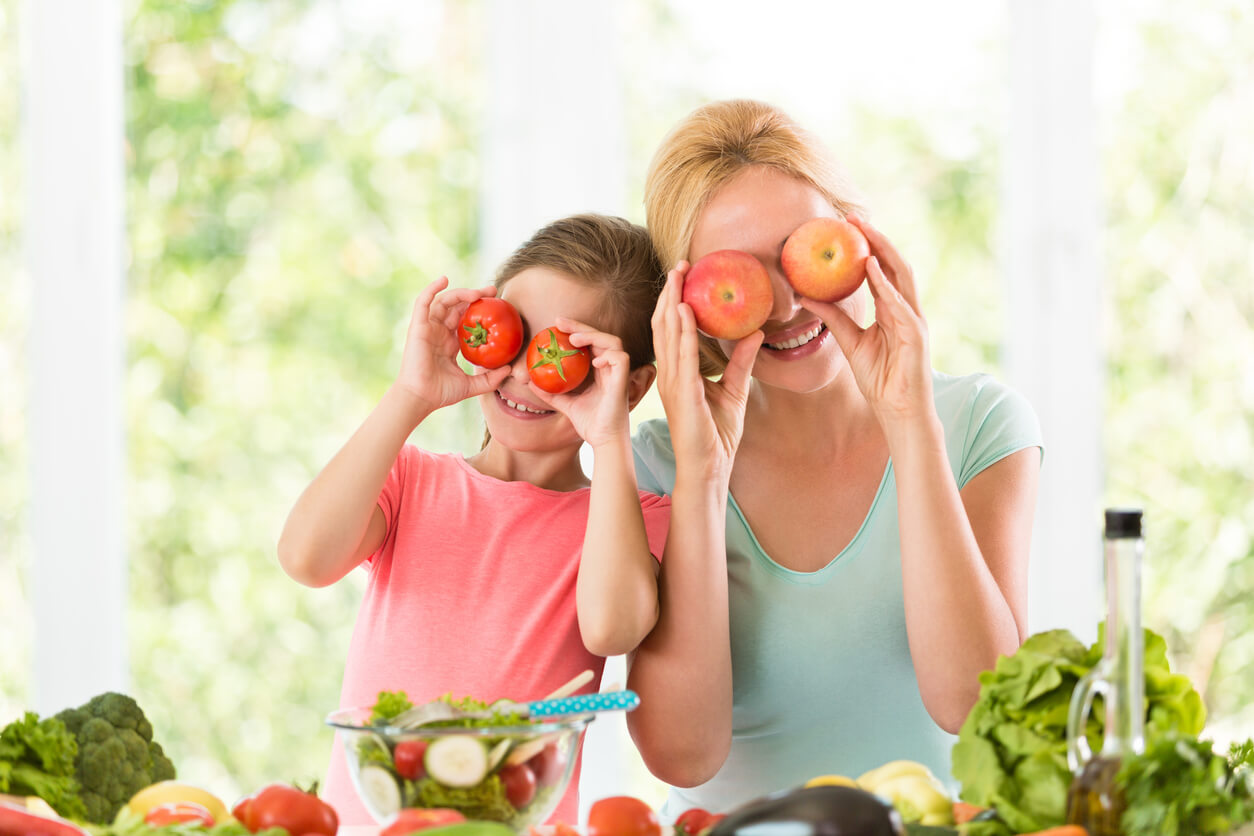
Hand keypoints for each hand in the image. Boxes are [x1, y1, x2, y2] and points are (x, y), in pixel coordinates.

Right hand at [395, 277, 511, 413]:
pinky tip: (444, 279)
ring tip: (478, 292)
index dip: (480, 310)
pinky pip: (423, 302)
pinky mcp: (418, 327)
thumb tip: (510, 370)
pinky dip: (432, 289)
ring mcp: (428, 328)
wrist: (422, 398)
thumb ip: (490, 379)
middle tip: (493, 291)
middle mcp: (439, 332)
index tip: (498, 303)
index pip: (466, 319)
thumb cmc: (442, 393)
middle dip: (475, 296)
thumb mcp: (472, 385)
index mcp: (450, 343)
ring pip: (444, 301)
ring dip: (461, 293)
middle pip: (458, 306)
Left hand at [532, 317, 631, 448]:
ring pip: (613, 342)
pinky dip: (608, 355)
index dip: (575, 330)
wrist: (604, 440)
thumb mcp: (566, 404)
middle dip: (580, 326)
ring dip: (593, 336)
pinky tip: (592, 360)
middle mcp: (610, 368)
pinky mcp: (623, 381)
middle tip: (559, 322)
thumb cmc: (590, 423)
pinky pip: (620, 358)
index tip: (556, 325)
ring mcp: (618, 373)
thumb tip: (530, 382)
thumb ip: (551, 393)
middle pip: (600, 336)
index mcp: (600, 370)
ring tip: (574, 339)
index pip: (590, 342)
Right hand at [652, 263, 762, 479]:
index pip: (671, 329)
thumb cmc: (717, 434)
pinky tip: (684, 311)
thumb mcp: (734, 389)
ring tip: (678, 277)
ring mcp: (672, 384)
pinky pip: (681, 357)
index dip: (675, 300)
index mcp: (677, 372)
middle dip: (670, 293)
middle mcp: (669, 373)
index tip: (686, 275)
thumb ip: (741, 361)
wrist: (709, 467)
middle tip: (681, 265)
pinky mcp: (682, 395)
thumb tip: (757, 332)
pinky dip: (681, 333)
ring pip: (668, 335)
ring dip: (672, 303)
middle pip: (664, 325)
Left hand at [800, 214, 932, 425]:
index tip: (847, 227)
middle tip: (854, 217)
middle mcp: (906, 309)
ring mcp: (914, 319)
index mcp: (892, 310)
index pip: (881, 270)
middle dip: (876, 239)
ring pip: (901, 276)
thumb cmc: (880, 379)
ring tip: (864, 230)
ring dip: (883, 250)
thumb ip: (833, 319)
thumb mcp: (850, 343)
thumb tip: (807, 298)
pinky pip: (899, 303)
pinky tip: (870, 267)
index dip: (867, 247)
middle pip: (893, 265)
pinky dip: (885, 284)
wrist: (898, 410)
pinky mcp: (916, 334)